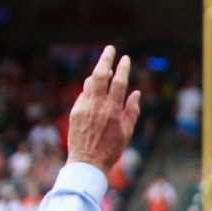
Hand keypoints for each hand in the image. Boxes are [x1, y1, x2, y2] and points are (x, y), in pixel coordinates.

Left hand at [67, 46, 142, 171]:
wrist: (88, 161)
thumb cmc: (111, 149)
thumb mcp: (127, 131)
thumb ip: (132, 110)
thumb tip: (136, 93)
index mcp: (113, 110)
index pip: (119, 83)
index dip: (123, 68)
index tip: (125, 58)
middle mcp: (98, 105)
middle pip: (101, 75)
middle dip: (106, 59)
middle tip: (110, 48)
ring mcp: (85, 106)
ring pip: (90, 82)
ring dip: (98, 72)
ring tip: (104, 67)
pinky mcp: (75, 110)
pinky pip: (84, 94)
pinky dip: (90, 88)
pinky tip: (95, 88)